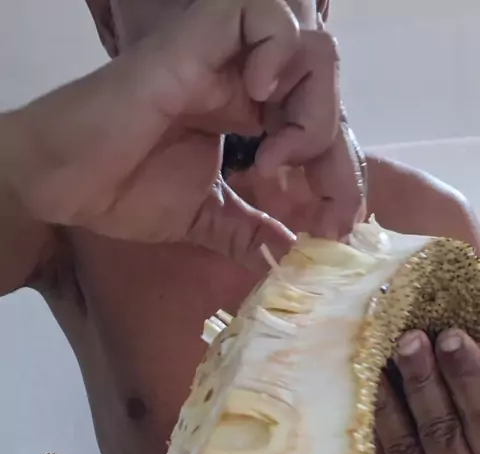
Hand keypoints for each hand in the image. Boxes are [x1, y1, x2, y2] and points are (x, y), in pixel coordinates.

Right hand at [4, 0, 363, 270]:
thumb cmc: (123, 190)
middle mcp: (243, 77)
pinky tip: (261, 102)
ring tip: (281, 154)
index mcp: (248, 113)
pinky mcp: (196, 40)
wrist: (67, 182)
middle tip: (329, 207)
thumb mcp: (204, 219)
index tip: (339, 224)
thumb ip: (249, 231)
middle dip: (339, 151)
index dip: (341, 171)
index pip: (320, 124)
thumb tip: (291, 254)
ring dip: (314, 105)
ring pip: (308, 41)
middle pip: (326, 85)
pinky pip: (259, 14)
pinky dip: (277, 51)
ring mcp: (222, 56)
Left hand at [375, 329, 479, 453]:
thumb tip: (465, 368)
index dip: (468, 377)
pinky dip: (376, 436)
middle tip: (410, 339)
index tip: (452, 338)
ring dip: (390, 402)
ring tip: (381, 362)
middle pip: (441, 433)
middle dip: (424, 381)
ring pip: (405, 452)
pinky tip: (368, 403)